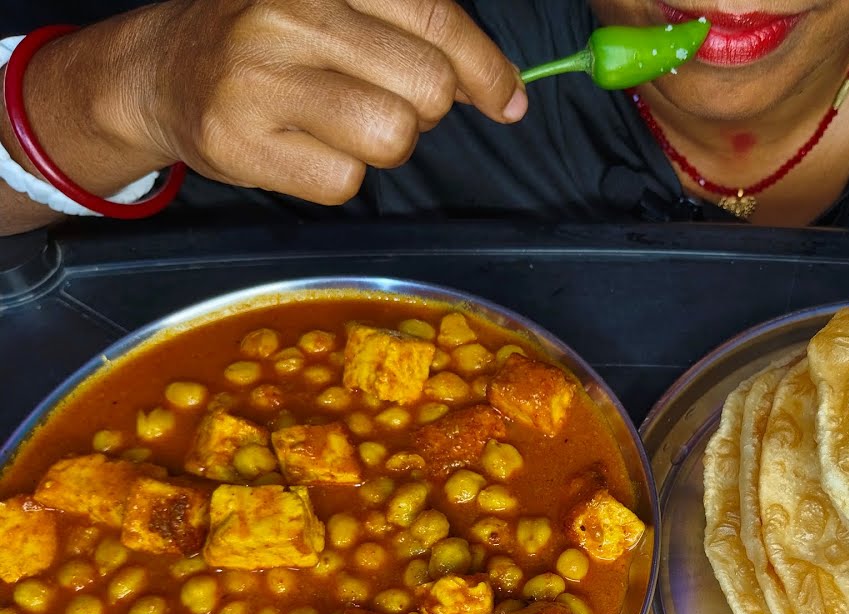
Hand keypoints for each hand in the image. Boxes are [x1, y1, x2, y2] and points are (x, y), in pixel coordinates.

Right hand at [132, 0, 525, 203]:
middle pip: (427, 88)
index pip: (435, 19)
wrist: (162, 70)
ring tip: (344, 124)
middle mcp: (289, 15)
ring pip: (391, 137)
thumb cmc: (272, 42)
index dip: (486, 68)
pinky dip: (340, 176)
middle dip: (426, 109)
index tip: (507, 99)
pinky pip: (344, 182)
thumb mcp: (338, 9)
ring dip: (387, 145)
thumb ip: (416, 33)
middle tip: (387, 102)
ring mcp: (259, 78)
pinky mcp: (239, 141)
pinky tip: (304, 148)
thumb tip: (507, 92)